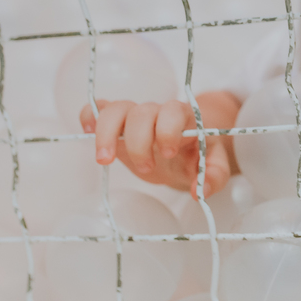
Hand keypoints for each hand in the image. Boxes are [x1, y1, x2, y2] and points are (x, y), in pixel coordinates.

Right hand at [79, 91, 241, 198]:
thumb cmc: (196, 156)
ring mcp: (135, 116)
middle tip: (146, 168)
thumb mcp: (213, 166)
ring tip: (104, 160)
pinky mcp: (117, 123)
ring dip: (107, 133)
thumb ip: (214, 176)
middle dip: (140, 142)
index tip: (168, 154)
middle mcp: (158, 112)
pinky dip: (90, 114)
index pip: (173, 111)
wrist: (183, 152)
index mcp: (184, 117)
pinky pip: (99, 108)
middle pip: (142, 112)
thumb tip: (200, 192)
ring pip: (116, 109)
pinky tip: (86, 130)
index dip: (167, 130)